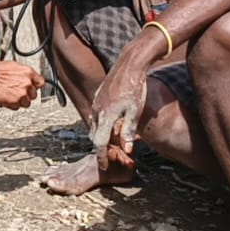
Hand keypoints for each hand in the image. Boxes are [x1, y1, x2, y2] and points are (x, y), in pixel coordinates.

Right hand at [0, 60, 40, 109]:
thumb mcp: (13, 66)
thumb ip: (23, 74)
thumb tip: (26, 77)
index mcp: (28, 72)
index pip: (40, 82)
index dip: (35, 86)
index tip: (33, 88)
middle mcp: (27, 82)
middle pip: (34, 94)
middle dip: (27, 94)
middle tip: (18, 92)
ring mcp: (23, 93)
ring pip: (27, 102)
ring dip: (20, 101)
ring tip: (10, 95)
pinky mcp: (16, 102)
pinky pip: (17, 107)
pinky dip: (12, 105)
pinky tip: (6, 98)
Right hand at [87, 41, 153, 163]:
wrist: (129, 65)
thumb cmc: (135, 88)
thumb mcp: (135, 113)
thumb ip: (129, 132)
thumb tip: (127, 150)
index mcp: (105, 117)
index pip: (99, 143)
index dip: (102, 156)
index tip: (104, 165)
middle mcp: (97, 111)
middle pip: (95, 136)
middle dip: (101, 148)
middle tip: (112, 156)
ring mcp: (96, 103)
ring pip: (94, 126)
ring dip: (101, 136)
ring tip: (113, 142)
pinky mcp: (98, 97)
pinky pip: (96, 116)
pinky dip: (101, 125)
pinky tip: (112, 125)